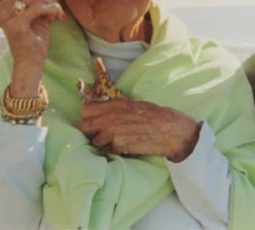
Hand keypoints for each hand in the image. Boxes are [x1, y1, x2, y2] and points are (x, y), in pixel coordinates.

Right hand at [0, 0, 65, 97]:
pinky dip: (51, 10)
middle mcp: (2, 7)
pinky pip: (37, 6)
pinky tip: (54, 19)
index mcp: (5, 2)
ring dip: (51, 4)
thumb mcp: (39, 11)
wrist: (31, 62)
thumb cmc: (36, 37)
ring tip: (54, 15)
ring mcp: (6, 16)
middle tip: (54, 8)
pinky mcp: (15, 25)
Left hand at [76, 98, 200, 162]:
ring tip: (112, 142)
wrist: (170, 131)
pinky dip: (112, 150)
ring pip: (94, 141)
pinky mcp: (118, 146)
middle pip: (84, 127)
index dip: (88, 118)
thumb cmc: (157, 116)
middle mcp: (111, 117)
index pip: (86, 111)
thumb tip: (103, 111)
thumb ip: (117, 108)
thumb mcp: (135, 105)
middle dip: (88, 132)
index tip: (93, 122)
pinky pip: (107, 150)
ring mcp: (113, 132)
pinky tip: (122, 147)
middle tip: (96, 135)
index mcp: (115, 105)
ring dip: (100, 143)